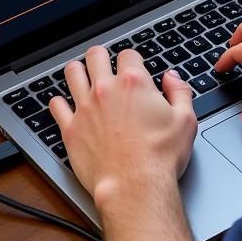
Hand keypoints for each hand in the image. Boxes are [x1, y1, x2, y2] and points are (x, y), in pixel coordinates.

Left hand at [50, 46, 197, 202]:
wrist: (135, 187)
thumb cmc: (159, 157)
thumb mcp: (185, 121)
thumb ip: (180, 92)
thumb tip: (172, 78)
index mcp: (133, 83)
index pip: (128, 54)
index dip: (132, 59)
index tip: (133, 68)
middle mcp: (105, 90)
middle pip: (95, 55)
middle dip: (101, 57)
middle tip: (104, 65)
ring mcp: (85, 108)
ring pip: (72, 72)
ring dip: (78, 71)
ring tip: (82, 76)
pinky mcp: (71, 129)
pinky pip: (56, 105)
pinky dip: (59, 102)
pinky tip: (65, 105)